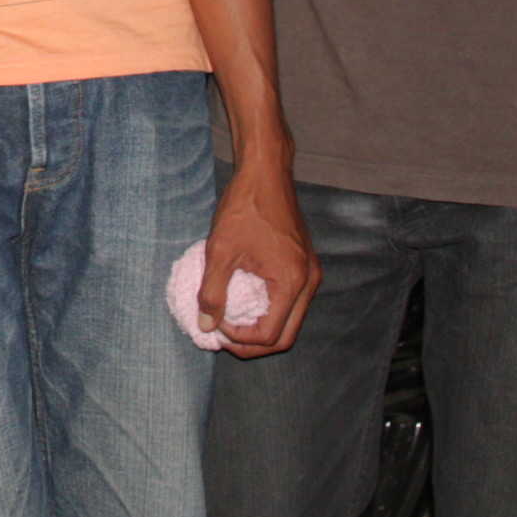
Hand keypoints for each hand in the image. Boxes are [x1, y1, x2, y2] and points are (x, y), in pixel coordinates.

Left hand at [204, 160, 316, 357]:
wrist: (266, 172)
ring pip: (291, 320)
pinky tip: (245, 300)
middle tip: (225, 337)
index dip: (239, 338)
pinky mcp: (305, 264)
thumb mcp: (220, 251)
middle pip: (286, 335)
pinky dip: (270, 309)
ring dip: (263, 327)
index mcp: (292, 282)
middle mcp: (308, 282)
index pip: (269, 334)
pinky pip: (292, 301)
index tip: (215, 323)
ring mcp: (310, 273)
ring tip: (232, 322)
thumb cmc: (245, 207)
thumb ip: (212, 292)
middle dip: (254, 343)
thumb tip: (206, 326)